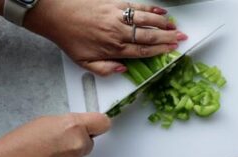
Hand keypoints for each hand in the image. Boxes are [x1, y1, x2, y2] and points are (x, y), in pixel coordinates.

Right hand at [0, 113, 110, 156]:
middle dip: (79, 139)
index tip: (98, 124)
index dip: (100, 122)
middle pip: (90, 140)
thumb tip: (79, 126)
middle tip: (60, 139)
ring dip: (70, 153)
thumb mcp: (47, 121)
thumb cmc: (18, 144)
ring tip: (48, 151)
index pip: (103, 122)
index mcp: (73, 127)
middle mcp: (78, 145)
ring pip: (79, 155)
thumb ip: (69, 123)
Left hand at [24, 0, 187, 75]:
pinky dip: (151, 9)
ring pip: (146, 21)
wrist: (56, 14)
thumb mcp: (84, 62)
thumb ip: (105, 69)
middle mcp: (119, 33)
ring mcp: (118, 17)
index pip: (143, 51)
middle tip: (182, 38)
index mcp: (113, 48)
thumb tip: (123, 70)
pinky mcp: (115, 4)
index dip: (160, 50)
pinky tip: (161, 11)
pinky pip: (137, 6)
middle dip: (168, 38)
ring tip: (175, 26)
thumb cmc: (70, 37)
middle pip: (149, 36)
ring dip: (163, 24)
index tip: (172, 49)